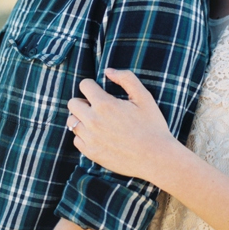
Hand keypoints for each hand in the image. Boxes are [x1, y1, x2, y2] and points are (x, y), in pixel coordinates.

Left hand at [66, 67, 178, 184]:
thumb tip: (107, 71)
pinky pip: (76, 139)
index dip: (92, 86)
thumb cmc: (152, 126)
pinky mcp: (90, 152)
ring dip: (81, 119)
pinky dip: (84, 136)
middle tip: (98, 108)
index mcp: (105, 104)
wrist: (156, 158)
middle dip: (83, 102)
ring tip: (98, 122)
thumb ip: (126, 79)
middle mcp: (93, 120)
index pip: (84, 85)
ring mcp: (89, 138)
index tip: (99, 92)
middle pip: (72, 103)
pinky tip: (98, 136)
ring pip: (72, 121)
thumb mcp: (144, 97)